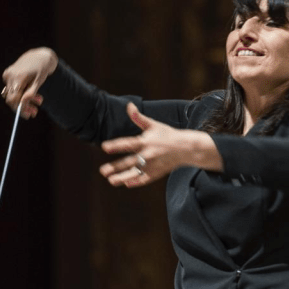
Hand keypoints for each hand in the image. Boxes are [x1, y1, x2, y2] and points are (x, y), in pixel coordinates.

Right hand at [1, 47, 55, 117]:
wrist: (39, 56)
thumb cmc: (41, 69)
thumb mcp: (39, 82)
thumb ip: (31, 93)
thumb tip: (23, 104)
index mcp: (18, 77)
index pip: (14, 99)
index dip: (20, 108)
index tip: (29, 115)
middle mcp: (10, 76)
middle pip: (11, 98)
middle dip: (23, 106)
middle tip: (35, 112)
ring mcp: (7, 75)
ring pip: (11, 94)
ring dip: (23, 100)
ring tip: (39, 100)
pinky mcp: (7, 74)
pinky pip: (11, 89)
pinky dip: (20, 93)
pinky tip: (30, 91)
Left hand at [99, 103, 221, 187]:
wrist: (185, 148)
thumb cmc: (167, 135)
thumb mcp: (153, 125)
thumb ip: (138, 117)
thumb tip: (129, 105)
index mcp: (145, 142)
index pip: (128, 144)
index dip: (116, 145)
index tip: (104, 147)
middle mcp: (147, 155)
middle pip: (129, 162)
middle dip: (115, 167)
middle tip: (102, 171)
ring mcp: (152, 166)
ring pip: (135, 173)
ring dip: (122, 177)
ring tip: (111, 180)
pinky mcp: (156, 173)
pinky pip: (145, 179)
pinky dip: (136, 182)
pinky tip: (127, 184)